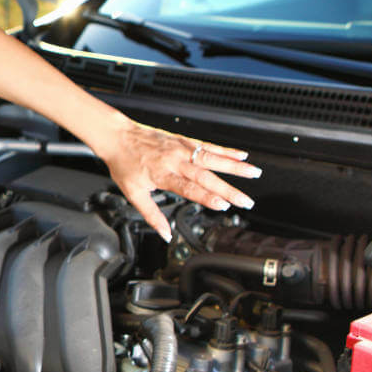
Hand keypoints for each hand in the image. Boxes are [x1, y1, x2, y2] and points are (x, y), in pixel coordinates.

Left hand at [95, 116, 261, 241]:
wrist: (117, 136)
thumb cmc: (124, 164)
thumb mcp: (133, 193)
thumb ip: (151, 215)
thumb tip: (165, 234)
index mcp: (162, 175)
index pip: (189, 188)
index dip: (207, 197)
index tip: (224, 205)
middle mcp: (174, 160)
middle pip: (206, 176)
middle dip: (228, 189)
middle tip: (246, 200)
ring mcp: (181, 149)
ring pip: (211, 158)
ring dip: (234, 166)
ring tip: (254, 172)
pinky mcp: (183, 141)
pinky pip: (207, 146)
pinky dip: (225, 150)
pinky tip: (241, 155)